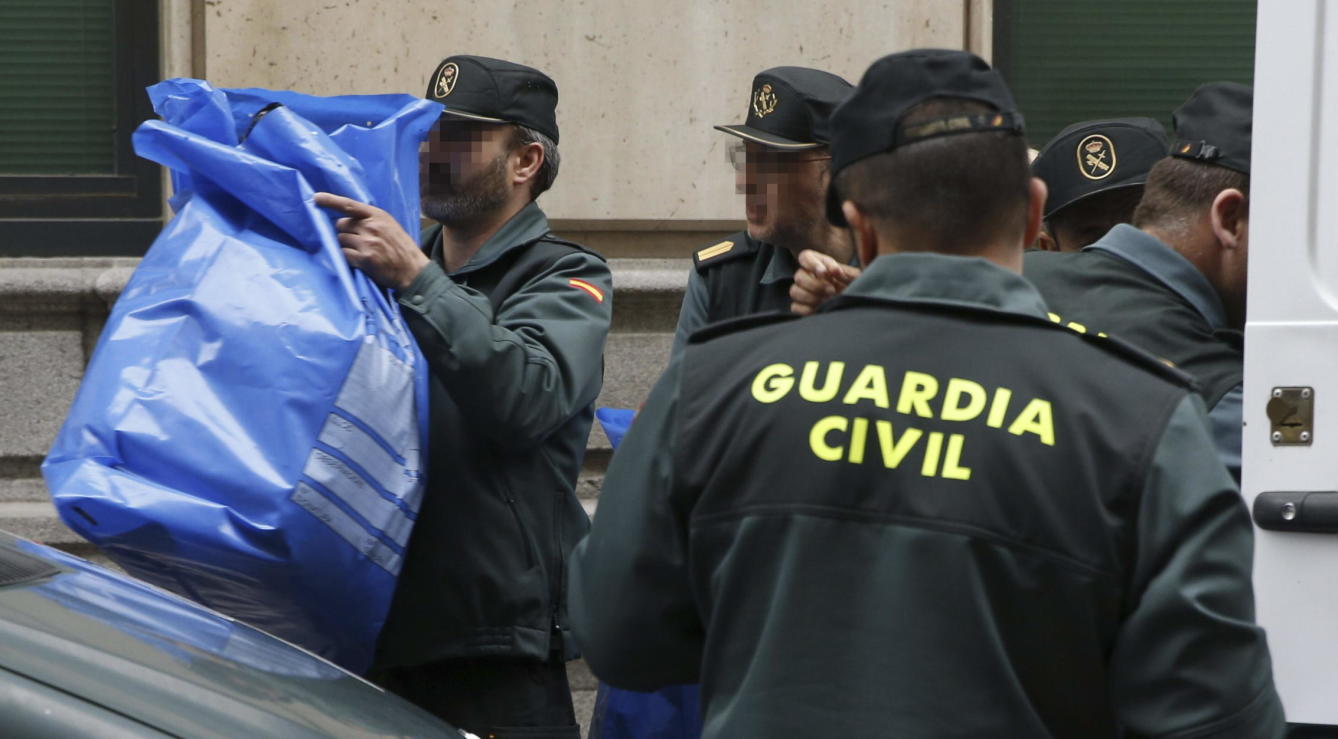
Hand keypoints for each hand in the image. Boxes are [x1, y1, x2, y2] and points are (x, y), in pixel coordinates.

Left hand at [313, 192, 429, 290]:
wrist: (414, 270)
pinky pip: (344, 254)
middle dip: (344, 232)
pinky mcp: (365, 258)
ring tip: (361, 252)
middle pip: (341, 224)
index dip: (331, 201)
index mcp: (378, 215)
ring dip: (346, 246)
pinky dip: (348, 258)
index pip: (349, 205)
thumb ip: (371, 220)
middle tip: (357, 241)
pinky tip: (359, 261)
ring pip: (341, 240)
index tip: (316, 198)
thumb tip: (347, 220)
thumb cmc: (401, 248)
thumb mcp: (390, 226)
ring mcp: (368, 242)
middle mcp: (371, 226)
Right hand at [790, 249, 860, 315]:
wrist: (850, 298)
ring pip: (794, 291)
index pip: (805, 257)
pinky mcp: (800, 305)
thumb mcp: (854, 276)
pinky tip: (819, 309)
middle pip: (798, 276)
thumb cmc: (850, 284)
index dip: (813, 265)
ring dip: (810, 297)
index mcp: (816, 262)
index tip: (824, 273)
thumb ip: (847, 271)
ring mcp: (801, 290)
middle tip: (831, 290)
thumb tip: (836, 272)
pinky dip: (806, 309)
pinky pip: (795, 307)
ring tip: (826, 301)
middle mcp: (805, 274)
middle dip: (815, 285)